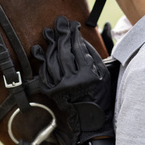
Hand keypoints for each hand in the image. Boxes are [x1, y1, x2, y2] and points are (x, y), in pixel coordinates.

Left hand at [31, 16, 115, 144]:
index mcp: (88, 76)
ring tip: (48, 34)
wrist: (92, 120)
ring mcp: (61, 88)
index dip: (74, 35)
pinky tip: (41, 52)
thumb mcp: (103, 74)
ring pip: (52, 62)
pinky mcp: (53, 93)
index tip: (72, 26)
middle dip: (61, 36)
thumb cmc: (101, 95)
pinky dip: (42, 62)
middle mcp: (73, 82)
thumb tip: (78, 40)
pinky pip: (45, 74)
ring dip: (49, 46)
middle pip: (63, 53)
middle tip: (58, 24)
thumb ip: (92, 56)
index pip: (78, 49)